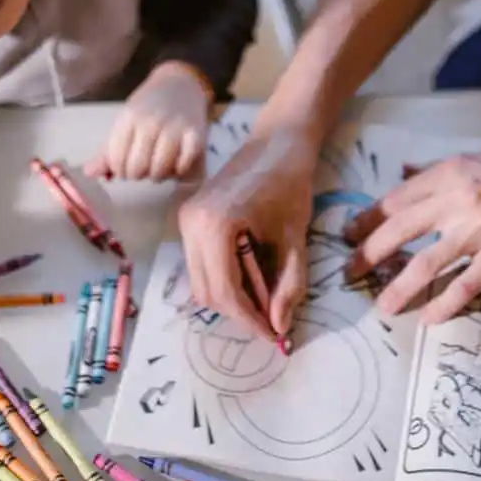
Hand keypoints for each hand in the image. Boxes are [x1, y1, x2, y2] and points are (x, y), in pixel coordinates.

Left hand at [87, 62, 211, 181]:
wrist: (182, 84)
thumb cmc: (149, 106)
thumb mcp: (126, 121)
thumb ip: (108, 149)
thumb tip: (89, 173)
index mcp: (129, 117)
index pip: (116, 159)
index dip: (118, 170)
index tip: (124, 167)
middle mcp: (151, 122)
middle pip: (136, 169)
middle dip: (137, 175)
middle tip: (142, 168)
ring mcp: (175, 128)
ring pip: (159, 170)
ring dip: (156, 175)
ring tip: (157, 167)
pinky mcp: (196, 135)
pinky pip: (182, 166)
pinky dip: (178, 171)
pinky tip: (175, 164)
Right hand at [176, 121, 318, 341]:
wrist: (277, 143)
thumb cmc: (290, 184)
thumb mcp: (295, 239)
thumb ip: (289, 284)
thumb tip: (279, 326)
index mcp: (216, 224)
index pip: (226, 291)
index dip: (250, 320)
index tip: (274, 336)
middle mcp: (191, 223)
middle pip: (207, 291)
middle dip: (239, 314)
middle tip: (271, 325)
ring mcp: (185, 220)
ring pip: (199, 281)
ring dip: (230, 299)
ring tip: (264, 304)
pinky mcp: (188, 219)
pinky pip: (200, 264)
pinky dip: (222, 280)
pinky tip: (250, 280)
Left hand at [343, 147, 480, 323]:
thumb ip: (441, 170)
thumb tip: (406, 171)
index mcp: (452, 173)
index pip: (397, 199)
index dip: (369, 219)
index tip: (350, 233)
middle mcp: (458, 201)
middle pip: (400, 231)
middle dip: (369, 254)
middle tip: (349, 273)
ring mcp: (479, 232)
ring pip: (426, 264)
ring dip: (399, 289)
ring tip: (381, 307)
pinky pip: (465, 285)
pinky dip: (444, 304)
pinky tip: (429, 318)